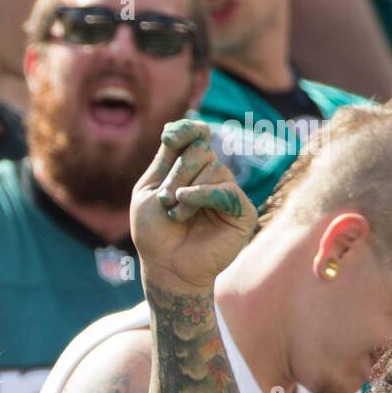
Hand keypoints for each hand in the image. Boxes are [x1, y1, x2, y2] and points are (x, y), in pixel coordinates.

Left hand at [131, 119, 256, 294]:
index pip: (195, 135)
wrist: (165, 266)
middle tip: (165, 200)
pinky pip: (225, 191)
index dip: (186, 130)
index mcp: (189, 169)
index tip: (170, 137)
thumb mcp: (149, 190)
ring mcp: (228, 192)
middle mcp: (211, 176)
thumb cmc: (154, 232)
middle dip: (177, 172)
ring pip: (213, 168)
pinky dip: (202, 196)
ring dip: (184, 191)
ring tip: (175, 214)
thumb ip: (165, 159)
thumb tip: (176, 126)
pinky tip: (185, 209)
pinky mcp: (242, 212)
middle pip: (200, 149)